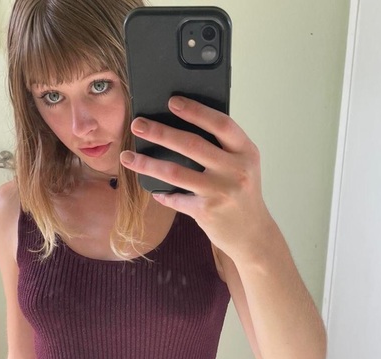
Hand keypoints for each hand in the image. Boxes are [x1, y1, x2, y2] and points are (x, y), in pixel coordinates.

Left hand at [120, 96, 272, 261]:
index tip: (172, 101)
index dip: (196, 111)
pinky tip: (154, 190)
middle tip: (137, 125)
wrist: (252, 234)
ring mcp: (220, 192)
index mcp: (246, 152)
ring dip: (147, 163)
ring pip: (175, 172)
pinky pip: (175, 198)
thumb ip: (223, 148)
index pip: (221, 124)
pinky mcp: (206, 211)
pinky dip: (163, 194)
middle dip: (160, 132)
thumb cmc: (243, 195)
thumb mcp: (243, 166)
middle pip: (192, 145)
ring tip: (127, 157)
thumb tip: (180, 127)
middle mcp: (236, 170)